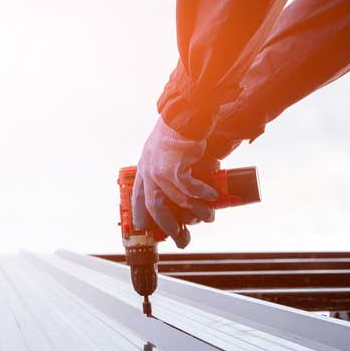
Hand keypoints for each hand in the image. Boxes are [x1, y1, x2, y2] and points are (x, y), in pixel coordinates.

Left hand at [133, 117, 218, 247]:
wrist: (184, 114)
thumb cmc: (177, 131)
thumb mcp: (162, 151)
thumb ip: (166, 169)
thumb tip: (184, 188)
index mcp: (143, 169)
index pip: (136, 198)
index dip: (139, 215)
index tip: (144, 228)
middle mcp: (148, 172)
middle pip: (155, 207)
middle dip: (167, 225)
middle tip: (179, 236)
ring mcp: (160, 171)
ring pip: (177, 201)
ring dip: (195, 210)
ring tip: (208, 216)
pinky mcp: (175, 168)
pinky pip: (190, 188)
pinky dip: (202, 194)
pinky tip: (213, 197)